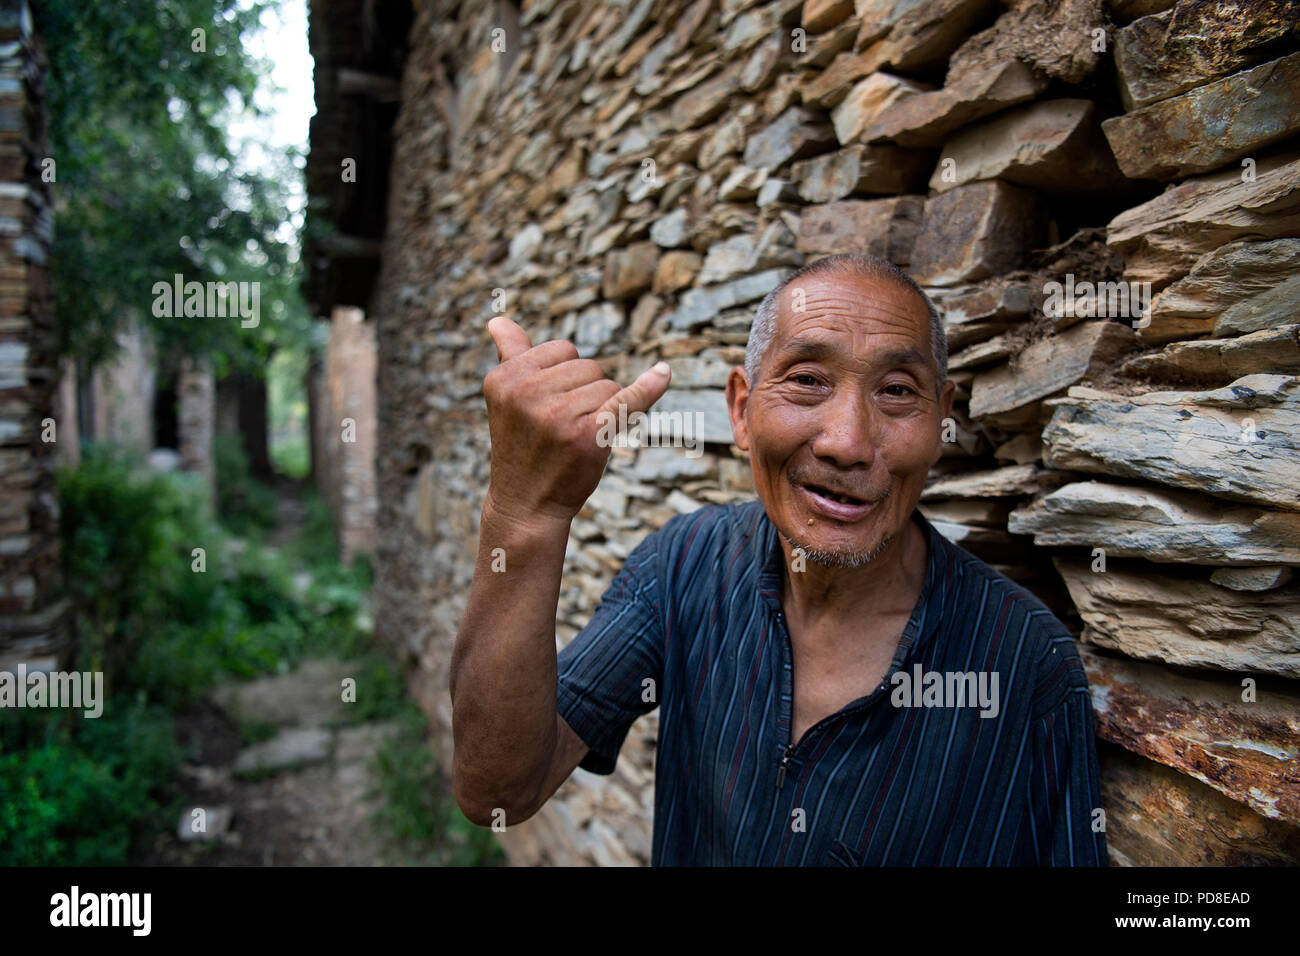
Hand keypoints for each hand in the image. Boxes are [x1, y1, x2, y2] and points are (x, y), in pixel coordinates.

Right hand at [483, 316, 670, 524]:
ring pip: (608, 387)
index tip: (547, 407)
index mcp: (505, 376)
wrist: (526, 506)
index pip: (562, 350)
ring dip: (602, 411)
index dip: (565, 377)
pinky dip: (648, 387)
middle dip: (585, 394)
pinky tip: (663, 374)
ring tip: (573, 439)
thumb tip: (496, 318)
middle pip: (588, 366)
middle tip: (560, 429)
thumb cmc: (523, 447)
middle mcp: (526, 392)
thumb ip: (509, 354)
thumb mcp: (508, 399)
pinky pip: (626, 400)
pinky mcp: (588, 436)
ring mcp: (557, 414)